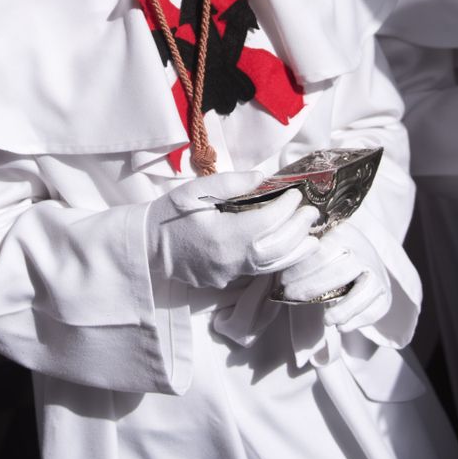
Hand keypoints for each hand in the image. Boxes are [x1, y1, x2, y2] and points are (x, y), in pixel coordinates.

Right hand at [146, 171, 319, 288]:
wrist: (146, 246)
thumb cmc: (169, 214)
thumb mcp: (195, 191)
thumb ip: (231, 183)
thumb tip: (263, 178)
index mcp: (224, 234)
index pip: (268, 221)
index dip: (286, 206)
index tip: (296, 193)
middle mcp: (231, 259)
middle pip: (277, 246)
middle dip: (298, 228)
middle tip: (310, 212)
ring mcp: (229, 274)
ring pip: (273, 265)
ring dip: (295, 249)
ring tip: (311, 236)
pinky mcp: (225, 280)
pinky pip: (259, 271)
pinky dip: (278, 259)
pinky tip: (287, 249)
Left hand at [276, 225, 390, 331]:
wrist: (364, 262)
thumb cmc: (331, 256)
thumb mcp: (319, 245)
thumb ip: (304, 253)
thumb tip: (277, 268)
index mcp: (344, 234)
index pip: (322, 252)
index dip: (301, 269)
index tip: (283, 281)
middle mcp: (364, 251)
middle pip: (340, 271)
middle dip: (313, 287)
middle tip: (292, 296)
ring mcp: (377, 273)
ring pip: (364, 291)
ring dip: (344, 308)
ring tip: (326, 320)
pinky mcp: (385, 294)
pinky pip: (375, 308)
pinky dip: (359, 319)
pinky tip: (342, 326)